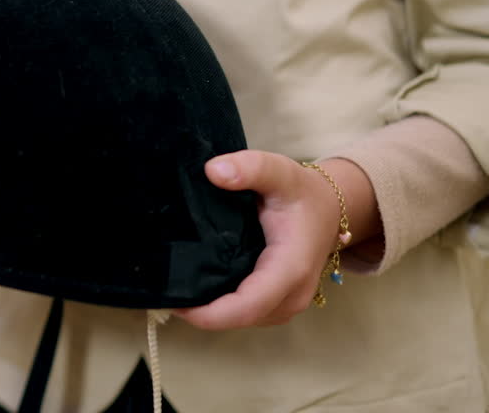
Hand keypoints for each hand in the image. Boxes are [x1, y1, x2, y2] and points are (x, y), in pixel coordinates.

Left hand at [174, 151, 375, 329]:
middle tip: (160, 291)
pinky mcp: (275, 304)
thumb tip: (213, 171)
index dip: (209, 314)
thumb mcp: (279, 171)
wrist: (328, 208)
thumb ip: (250, 168)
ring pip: (239, 319)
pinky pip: (243, 313)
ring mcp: (284, 304)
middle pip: (238, 318)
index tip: (174, 303)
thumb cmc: (301, 192)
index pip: (247, 306)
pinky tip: (194, 286)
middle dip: (199, 312)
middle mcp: (291, 296)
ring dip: (207, 310)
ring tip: (173, 286)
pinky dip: (218, 306)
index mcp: (290, 269)